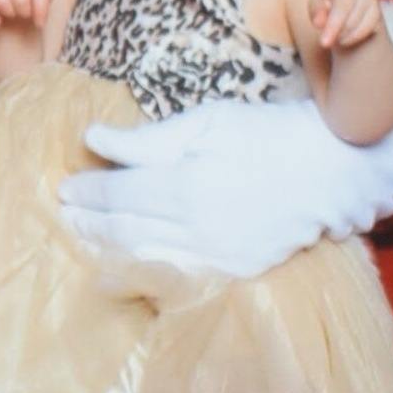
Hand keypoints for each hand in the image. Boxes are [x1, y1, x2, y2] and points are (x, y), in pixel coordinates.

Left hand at [57, 97, 392, 276]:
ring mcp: (215, 254)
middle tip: (66, 209)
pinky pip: (174, 271)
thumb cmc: (263, 133)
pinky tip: (125, 255)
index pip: (118, 193)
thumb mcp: (205, 121)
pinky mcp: (232, 268)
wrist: (327, 169)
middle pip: (124, 226)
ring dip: (107, 245)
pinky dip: (142, 264)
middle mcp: (196, 227)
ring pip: (144, 254)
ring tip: (83, 234)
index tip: (66, 185)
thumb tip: (94, 138)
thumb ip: (146, 139)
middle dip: (89, 218)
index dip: (88, 190)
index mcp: (185, 185)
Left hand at [309, 0, 382, 48]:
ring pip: (354, 21)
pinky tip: (344, 38)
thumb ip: (317, 12)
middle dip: (333, 26)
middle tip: (323, 43)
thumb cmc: (327, 6)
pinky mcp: (378, 10)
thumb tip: (319, 22)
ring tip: (333, 35)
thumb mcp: (317, 8)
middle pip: (343, 6)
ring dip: (341, 34)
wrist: (349, 12)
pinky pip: (365, 29)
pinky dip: (352, 37)